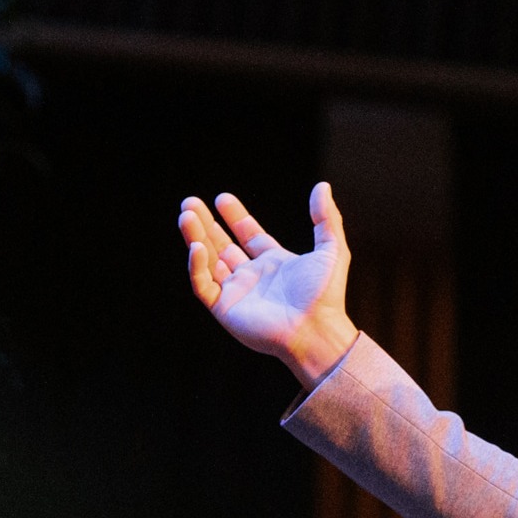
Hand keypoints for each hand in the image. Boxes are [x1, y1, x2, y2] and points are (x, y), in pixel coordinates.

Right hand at [178, 184, 358, 385]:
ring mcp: (237, 293)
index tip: (222, 198)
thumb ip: (326, 217)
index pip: (248, 235)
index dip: (234, 217)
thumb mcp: (332, 249)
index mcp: (274, 263)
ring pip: (207, 261)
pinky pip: (203, 284)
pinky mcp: (225, 309)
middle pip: (221, 245)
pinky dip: (196, 265)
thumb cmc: (326, 295)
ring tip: (186, 215)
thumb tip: (322, 186)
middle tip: (189, 203)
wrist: (316, 330)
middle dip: (205, 224)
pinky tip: (197, 246)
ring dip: (195, 238)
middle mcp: (252, 277)